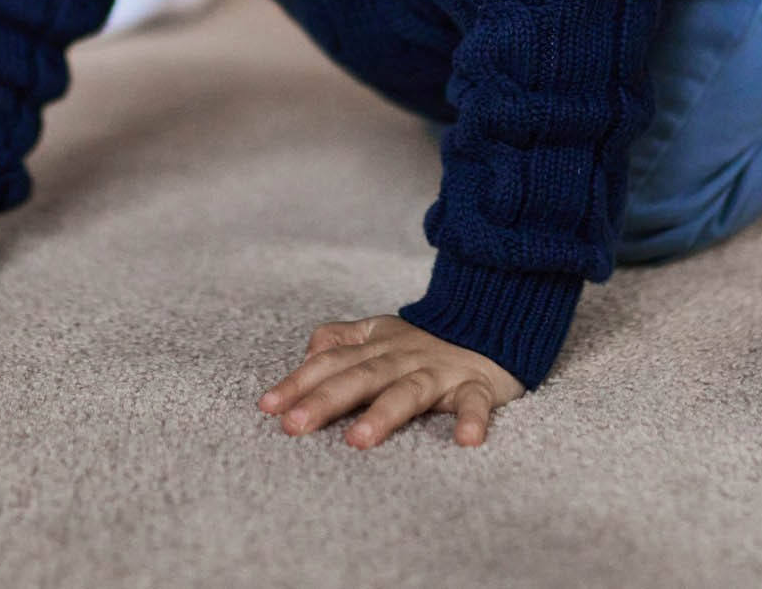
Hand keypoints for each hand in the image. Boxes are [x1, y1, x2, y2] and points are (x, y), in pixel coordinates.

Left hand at [258, 315, 523, 447]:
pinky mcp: (478, 385)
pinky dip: (473, 419)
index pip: (331, 362)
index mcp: (377, 346)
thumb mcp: (381, 333)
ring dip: (384, 413)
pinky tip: (467, 441)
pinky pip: (475, 402)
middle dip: (325, 400)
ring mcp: (440, 371)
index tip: (268, 407)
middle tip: (294, 426)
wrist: (493, 320)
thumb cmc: (429, 341)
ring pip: (409, 391)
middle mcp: (404, 356)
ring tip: (359, 440)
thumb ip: (343, 339)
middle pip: (360, 377)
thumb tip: (308, 353)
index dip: (299, 382)